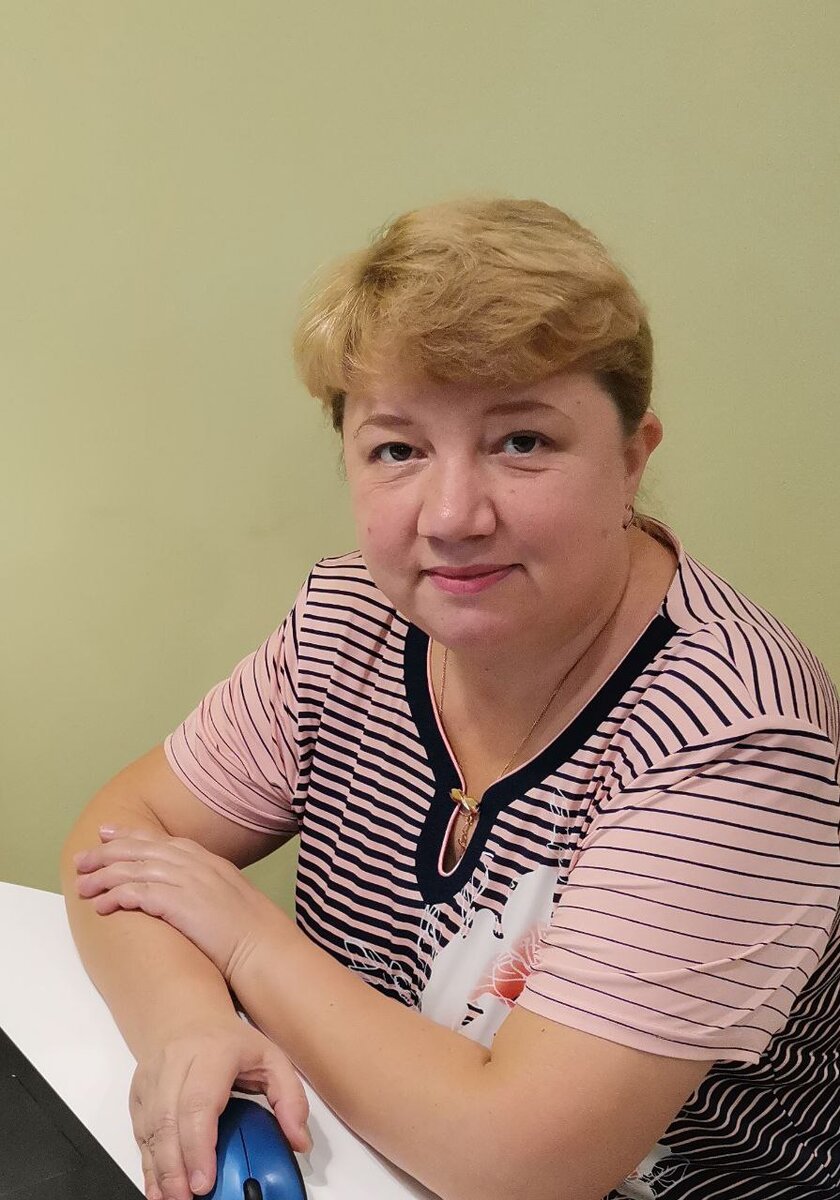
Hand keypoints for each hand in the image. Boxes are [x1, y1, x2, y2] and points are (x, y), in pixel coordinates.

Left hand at [74, 827, 284, 985]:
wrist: (266, 949)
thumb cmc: (251, 933)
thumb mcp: (231, 897)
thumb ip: (208, 886)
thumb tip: (188, 894)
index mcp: (209, 861)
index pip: (162, 840)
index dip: (132, 835)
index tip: (108, 834)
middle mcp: (197, 865)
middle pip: (142, 849)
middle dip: (107, 852)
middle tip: (82, 858)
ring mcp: (189, 882)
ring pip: (135, 869)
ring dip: (104, 877)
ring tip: (82, 886)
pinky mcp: (181, 903)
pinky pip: (139, 893)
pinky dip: (116, 897)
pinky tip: (100, 906)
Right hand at [129, 1016, 309, 1199]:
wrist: (187, 1018)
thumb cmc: (231, 1043)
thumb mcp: (272, 1059)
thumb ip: (291, 1098)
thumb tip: (300, 1140)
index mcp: (214, 1052)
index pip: (199, 1103)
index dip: (199, 1146)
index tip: (204, 1182)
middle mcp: (177, 1063)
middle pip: (169, 1121)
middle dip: (175, 1168)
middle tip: (188, 1199)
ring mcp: (153, 1078)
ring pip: (150, 1129)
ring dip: (160, 1170)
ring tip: (173, 1199)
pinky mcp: (139, 1094)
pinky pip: (139, 1133)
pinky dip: (147, 1163)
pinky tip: (157, 1186)